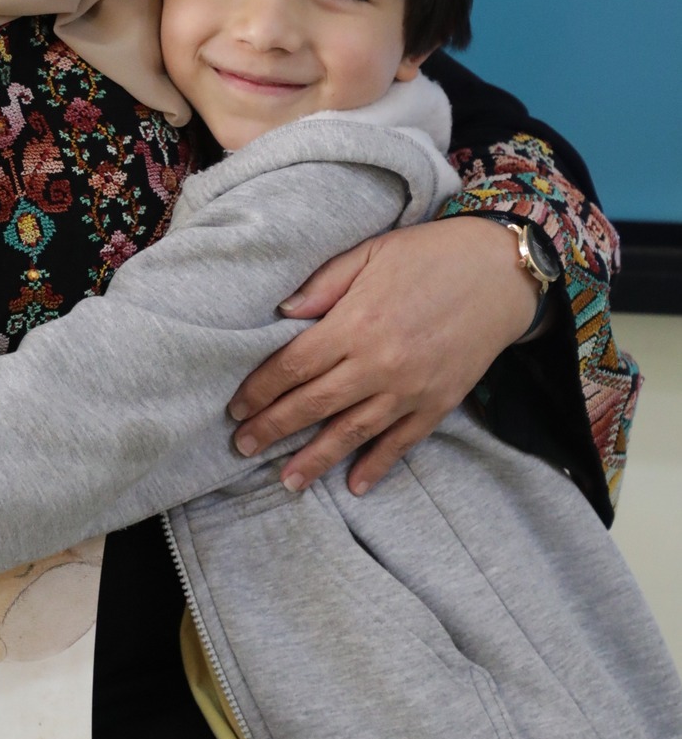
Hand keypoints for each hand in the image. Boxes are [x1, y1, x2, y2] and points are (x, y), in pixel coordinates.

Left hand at [229, 217, 538, 495]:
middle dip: (274, 429)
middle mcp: (379, 363)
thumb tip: (281, 312)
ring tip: (286, 481)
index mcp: (355, 324)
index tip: (236, 408)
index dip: (260, 390)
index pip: (293, 366)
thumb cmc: (430, 254)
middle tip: (243, 447)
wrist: (502, 272)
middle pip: (313, 405)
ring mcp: (411, 389)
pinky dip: (377, 465)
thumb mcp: (370, 253)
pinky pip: (402, 442)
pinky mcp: (439, 403)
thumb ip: (323, 284)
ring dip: (316, 459)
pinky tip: (354, 484)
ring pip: (352, 432)